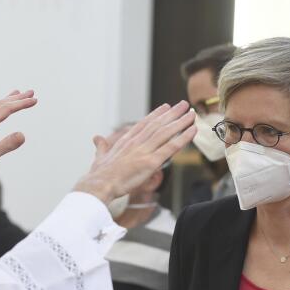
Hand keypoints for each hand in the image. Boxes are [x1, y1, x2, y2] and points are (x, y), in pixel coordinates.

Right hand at [74, 101, 195, 204]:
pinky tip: (192, 130)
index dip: (157, 114)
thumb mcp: (100, 156)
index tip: (166, 107)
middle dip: (173, 114)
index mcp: (126, 141)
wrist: (100, 184)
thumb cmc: (99, 174)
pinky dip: (183, 138)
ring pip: (167, 132)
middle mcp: (137, 142)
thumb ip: (101, 146)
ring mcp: (145, 151)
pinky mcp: (151, 162)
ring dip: (181, 122)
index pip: (144, 124)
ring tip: (192, 114)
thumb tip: (96, 138)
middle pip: (158, 124)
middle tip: (184, 105)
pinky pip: (171, 147)